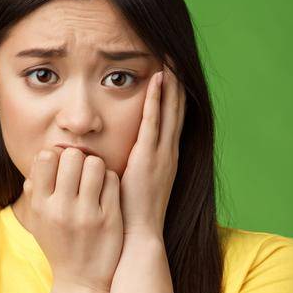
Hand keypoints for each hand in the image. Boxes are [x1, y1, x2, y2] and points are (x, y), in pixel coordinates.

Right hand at [18, 146, 123, 292]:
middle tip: (81, 171)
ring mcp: (87, 214)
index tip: (61, 167)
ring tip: (95, 179)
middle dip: (78, 159)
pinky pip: (112, 180)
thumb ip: (34, 191)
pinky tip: (106, 191)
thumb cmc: (59, 245)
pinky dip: (110, 180)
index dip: (55, 156)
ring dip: (96, 167)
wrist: (81, 281)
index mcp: (40, 206)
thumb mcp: (38, 221)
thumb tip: (39, 159)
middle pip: (72, 156)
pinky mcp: (110, 219)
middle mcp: (61, 209)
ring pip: (95, 164)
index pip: (45, 157)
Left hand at [120, 69, 185, 240]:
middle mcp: (169, 153)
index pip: (171, 121)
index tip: (171, 73)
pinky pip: (154, 122)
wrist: (139, 236)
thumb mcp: (132, 185)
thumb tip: (114, 157)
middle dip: (178, 83)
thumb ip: (129, 167)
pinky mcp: (150, 157)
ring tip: (170, 59)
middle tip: (176, 56)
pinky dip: (157, 100)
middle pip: (177, 110)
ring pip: (170, 111)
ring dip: (171, 84)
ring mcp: (162, 154)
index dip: (173, 96)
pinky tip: (157, 81)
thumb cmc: (130, 216)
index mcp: (165, 159)